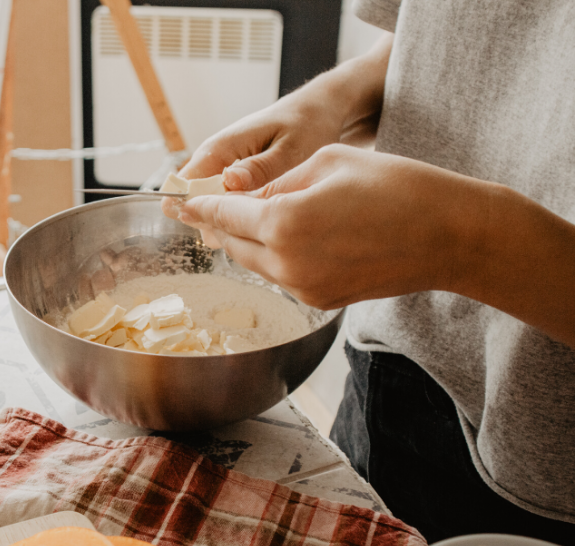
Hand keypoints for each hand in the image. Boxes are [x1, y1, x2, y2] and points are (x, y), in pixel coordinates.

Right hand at [162, 34, 392, 219]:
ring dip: (223, 222)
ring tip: (256, 231)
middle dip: (211, 222)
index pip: (185, 182)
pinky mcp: (233, 176)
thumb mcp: (291, 147)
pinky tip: (259, 224)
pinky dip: (235, 216)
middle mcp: (214, 158)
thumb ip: (260, 168)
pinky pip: (222, 201)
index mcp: (222, 148)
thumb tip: (229, 182)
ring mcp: (222, 168)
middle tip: (245, 235)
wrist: (318, 109)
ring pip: (206, 203)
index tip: (215, 231)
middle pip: (191, 198)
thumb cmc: (307, 124)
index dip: (191, 209)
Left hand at [177, 145, 468, 308]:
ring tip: (243, 220)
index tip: (176, 202)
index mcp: (283, 224)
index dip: (198, 207)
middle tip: (200, 210)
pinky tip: (287, 237)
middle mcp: (286, 264)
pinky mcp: (322, 300)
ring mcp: (304, 288)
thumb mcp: (329, 162)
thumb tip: (252, 199)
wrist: (453, 237)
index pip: (224, 216)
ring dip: (248, 241)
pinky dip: (276, 256)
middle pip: (234, 244)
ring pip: (257, 262)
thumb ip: (280, 183)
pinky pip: (283, 276)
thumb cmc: (400, 188)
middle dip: (219, 225)